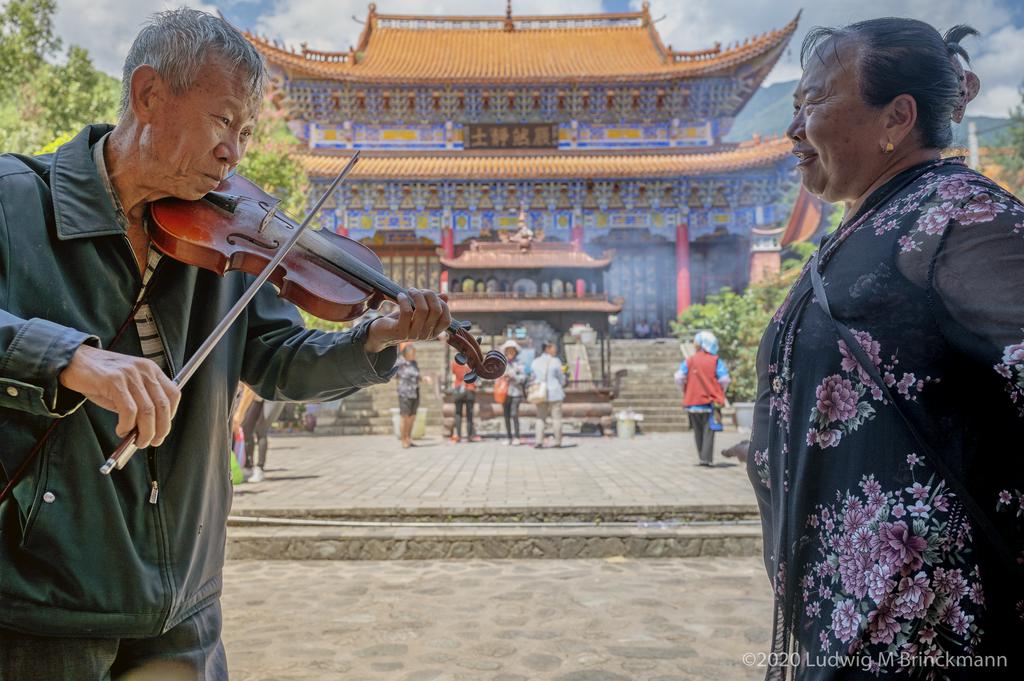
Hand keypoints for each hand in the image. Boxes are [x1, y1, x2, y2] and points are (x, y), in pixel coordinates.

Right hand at [59, 344, 179, 447]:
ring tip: (136, 440)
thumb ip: (139, 403)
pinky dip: (127, 426)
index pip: (173, 394)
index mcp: (151, 370)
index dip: (170, 416)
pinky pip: (129, 411)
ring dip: (144, 432)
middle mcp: (144, 370)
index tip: (162, 430)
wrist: (72, 361)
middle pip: (163, 405)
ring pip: (147, 411)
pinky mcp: (114, 381)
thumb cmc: (99, 378)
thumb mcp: (126, 387)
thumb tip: (148, 430)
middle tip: (151, 442)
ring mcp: (130, 374)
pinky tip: (121, 430)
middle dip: (160, 429)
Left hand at [364, 289, 450, 353]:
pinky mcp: (400, 331)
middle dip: (429, 295)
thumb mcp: (418, 312)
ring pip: (423, 310)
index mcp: (433, 332)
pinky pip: (407, 312)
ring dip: (417, 295)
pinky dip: (404, 300)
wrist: (382, 333)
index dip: (442, 304)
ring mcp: (413, 334)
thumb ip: (432, 305)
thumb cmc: (402, 321)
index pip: (446, 320)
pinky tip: (400, 296)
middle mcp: (425, 335)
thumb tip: (445, 296)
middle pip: (436, 311)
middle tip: (419, 290)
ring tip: (410, 290)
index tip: (430, 295)